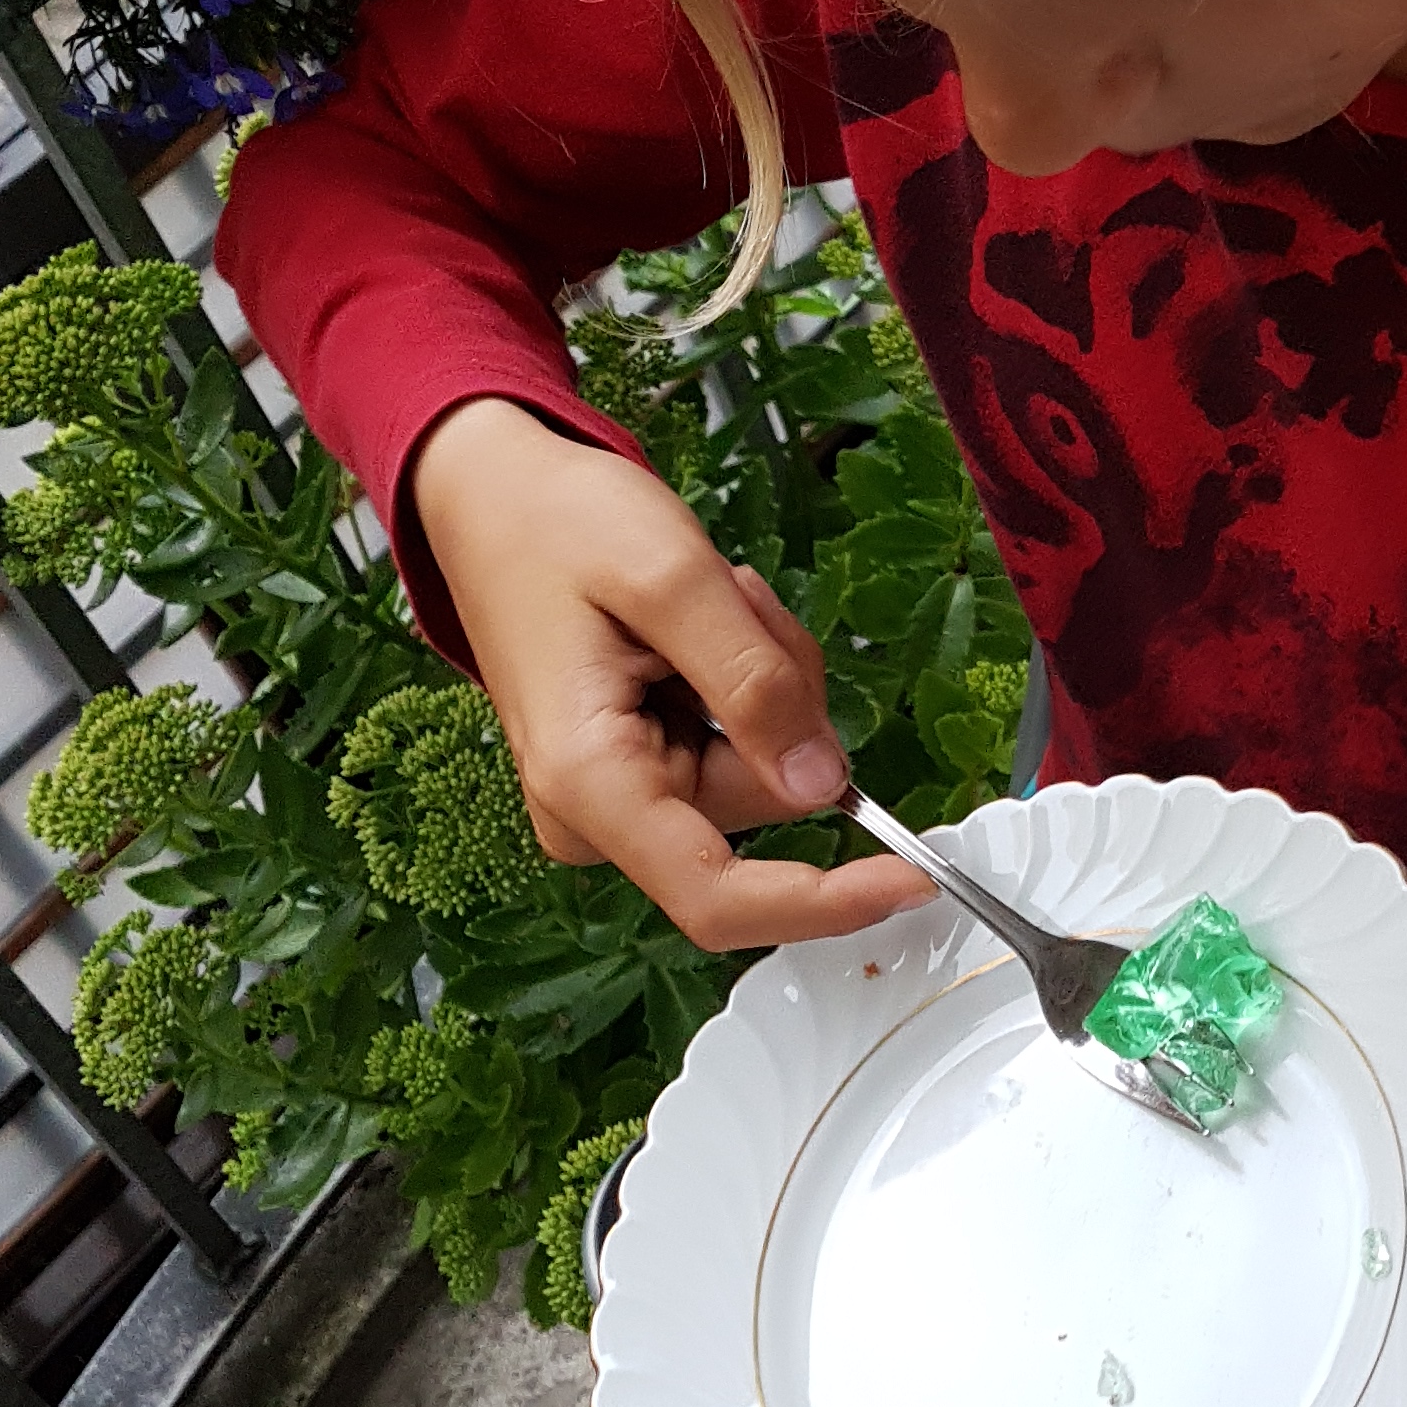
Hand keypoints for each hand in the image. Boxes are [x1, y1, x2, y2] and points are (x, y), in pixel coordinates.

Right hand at [410, 398, 929, 949]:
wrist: (496, 502)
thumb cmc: (558, 527)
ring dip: (767, 679)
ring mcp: (619, 803)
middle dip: (783, 699)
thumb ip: (753, 683)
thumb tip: (822, 787)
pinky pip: (743, 751)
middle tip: (736, 604)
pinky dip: (749, 684)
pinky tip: (698, 630)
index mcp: (587, 782)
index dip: (824, 903)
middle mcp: (595, 817)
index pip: (717, 897)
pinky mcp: (644, 778)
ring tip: (706, 606)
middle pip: (762, 804)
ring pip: (765, 771)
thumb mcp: (672, 577)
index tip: (910, 880)